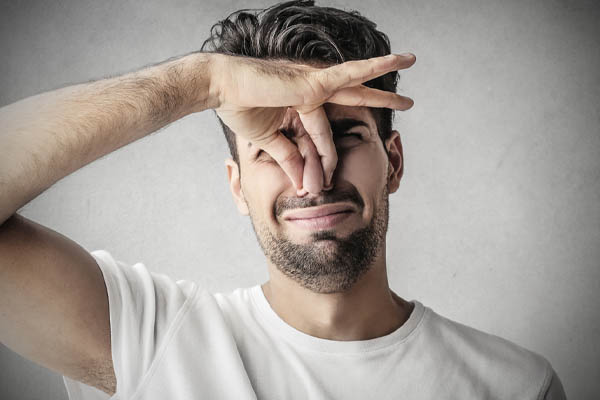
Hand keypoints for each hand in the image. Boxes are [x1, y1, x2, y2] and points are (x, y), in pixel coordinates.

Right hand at [209, 53, 415, 193]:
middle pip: (352, 97)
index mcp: (300, 105)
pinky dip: (370, 68)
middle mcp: (311, 91)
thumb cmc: (239, 109)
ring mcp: (313, 84)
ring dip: (384, 79)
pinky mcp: (312, 82)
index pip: (323, 135)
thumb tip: (302, 180)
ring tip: (410, 61)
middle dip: (378, 98)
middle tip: (406, 100)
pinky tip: (392, 60)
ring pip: (357, 83)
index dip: (323, 161)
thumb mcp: (269, 140)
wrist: (220, 89)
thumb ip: (288, 156)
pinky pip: (347, 76)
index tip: (320, 185)